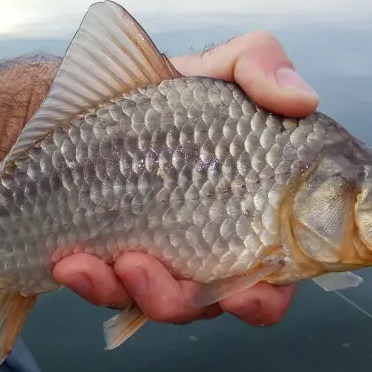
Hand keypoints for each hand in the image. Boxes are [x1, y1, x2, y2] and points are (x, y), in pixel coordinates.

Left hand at [52, 32, 319, 327]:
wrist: (89, 101)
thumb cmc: (168, 89)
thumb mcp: (219, 65)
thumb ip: (263, 68)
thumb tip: (302, 99)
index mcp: (252, 218)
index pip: (274, 279)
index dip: (265, 298)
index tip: (243, 293)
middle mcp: (211, 252)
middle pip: (210, 306)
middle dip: (183, 301)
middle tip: (148, 268)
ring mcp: (160, 265)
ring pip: (157, 305)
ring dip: (138, 293)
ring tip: (115, 261)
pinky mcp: (112, 268)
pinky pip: (107, 294)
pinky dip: (92, 283)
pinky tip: (69, 262)